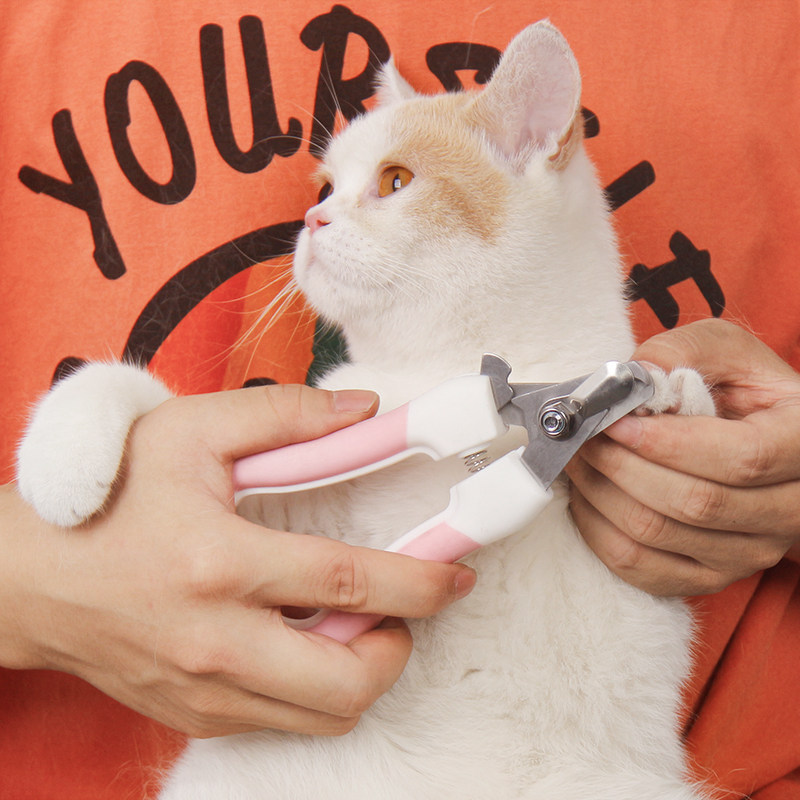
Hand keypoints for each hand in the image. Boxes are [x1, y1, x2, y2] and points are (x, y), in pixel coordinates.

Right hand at [0, 385, 475, 736]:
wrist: (29, 576)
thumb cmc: (108, 497)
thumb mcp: (192, 430)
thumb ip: (287, 415)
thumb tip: (364, 411)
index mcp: (219, 562)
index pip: (349, 581)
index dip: (420, 581)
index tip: (456, 575)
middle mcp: (215, 640)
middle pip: (348, 681)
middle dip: (400, 648)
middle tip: (402, 611)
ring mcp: (203, 688)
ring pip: (322, 716)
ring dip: (361, 672)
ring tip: (357, 625)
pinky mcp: (193, 712)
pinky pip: (281, 721)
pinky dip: (314, 689)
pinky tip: (304, 642)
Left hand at [566, 319, 799, 595]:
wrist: (751, 435)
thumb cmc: (737, 389)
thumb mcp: (724, 350)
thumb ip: (682, 353)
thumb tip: (635, 378)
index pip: (741, 459)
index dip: (667, 443)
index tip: (616, 421)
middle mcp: (789, 509)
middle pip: (693, 503)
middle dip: (620, 465)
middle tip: (582, 436)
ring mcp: (751, 552)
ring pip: (658, 535)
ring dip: (601, 493)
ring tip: (579, 458)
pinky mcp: (710, 576)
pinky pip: (640, 567)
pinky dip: (598, 529)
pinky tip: (588, 494)